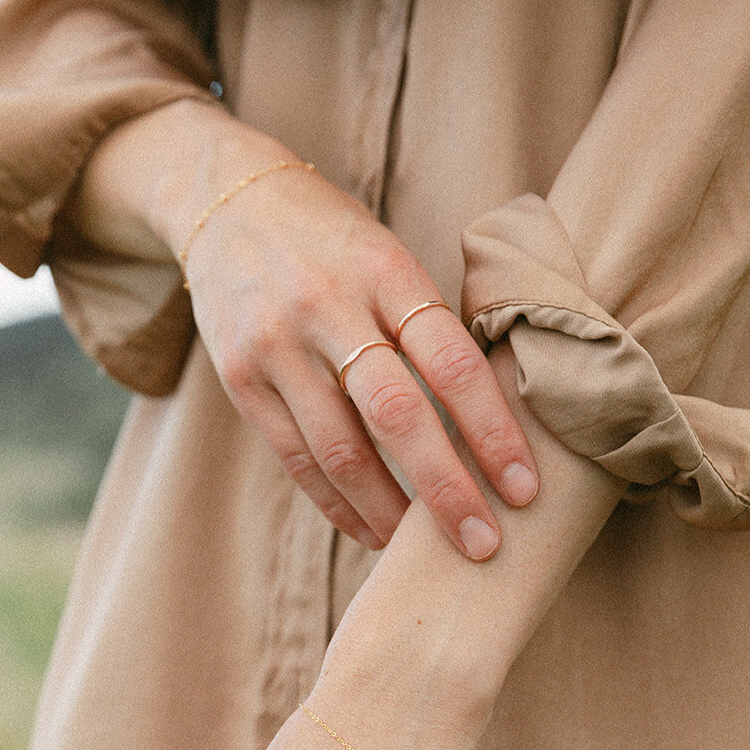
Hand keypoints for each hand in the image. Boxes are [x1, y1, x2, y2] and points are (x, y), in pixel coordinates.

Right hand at [178, 146, 539, 559]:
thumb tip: (491, 423)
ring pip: (341, 451)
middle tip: (483, 543)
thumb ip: (428, 325)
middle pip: (398, 415)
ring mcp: (277, 347)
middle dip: (445, 488)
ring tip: (424, 550)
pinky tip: (371, 531)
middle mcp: (327, 308)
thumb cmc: (332, 241)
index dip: (493, 431)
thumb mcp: (386, 257)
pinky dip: (339, 504)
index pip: (452, 362)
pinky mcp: (241, 380)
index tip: (524, 488)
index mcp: (385, 272)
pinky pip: (297, 459)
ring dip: (389, 511)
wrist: (225, 199)